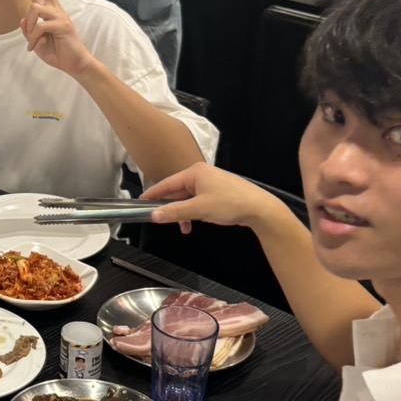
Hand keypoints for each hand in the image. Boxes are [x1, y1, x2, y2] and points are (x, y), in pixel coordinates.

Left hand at [17, 0, 94, 77]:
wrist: (75, 65)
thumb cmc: (58, 53)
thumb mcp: (36, 42)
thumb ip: (29, 30)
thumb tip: (22, 19)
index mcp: (50, 13)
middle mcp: (55, 10)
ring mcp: (60, 16)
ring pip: (34, 8)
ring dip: (29, 28)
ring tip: (32, 44)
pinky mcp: (62, 25)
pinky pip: (39, 25)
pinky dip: (33, 38)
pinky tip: (33, 47)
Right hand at [140, 162, 279, 233]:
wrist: (260, 209)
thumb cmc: (232, 203)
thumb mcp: (199, 209)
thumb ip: (175, 212)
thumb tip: (155, 215)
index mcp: (195, 172)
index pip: (167, 183)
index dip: (153, 194)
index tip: (140, 203)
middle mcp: (201, 174)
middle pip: (177, 191)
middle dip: (171, 207)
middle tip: (161, 220)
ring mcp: (210, 183)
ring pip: (187, 198)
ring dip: (183, 213)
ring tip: (184, 227)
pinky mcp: (217, 192)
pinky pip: (197, 201)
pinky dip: (193, 212)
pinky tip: (194, 223)